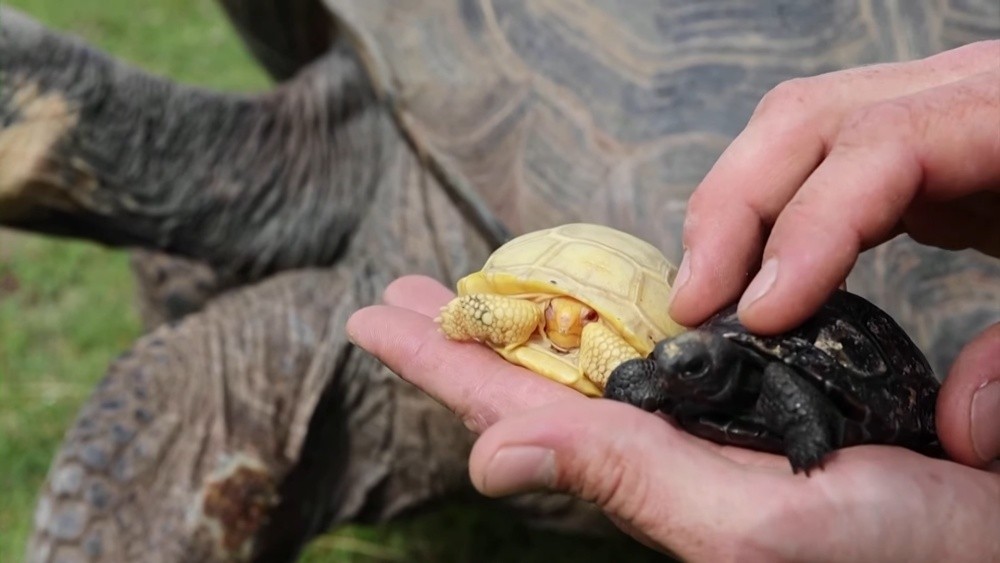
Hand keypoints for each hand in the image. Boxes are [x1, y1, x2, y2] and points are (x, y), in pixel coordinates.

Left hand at [347, 275, 999, 561]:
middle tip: (397, 297)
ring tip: (468, 295)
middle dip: (462, 337)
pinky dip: (603, 329)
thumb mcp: (746, 523)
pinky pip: (651, 358)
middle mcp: (656, 451)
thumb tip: (486, 456)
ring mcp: (697, 429)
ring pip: (584, 367)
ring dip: (522, 327)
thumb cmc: (892, 553)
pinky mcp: (747, 404)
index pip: (510, 409)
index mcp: (640, 475)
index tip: (373, 318)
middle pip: (531, 383)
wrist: (983, 541)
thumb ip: (622, 484)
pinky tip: (581, 319)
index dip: (438, 361)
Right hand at [668, 39, 999, 468]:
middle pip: (806, 120)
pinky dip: (761, 212)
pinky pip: (806, 158)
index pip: (882, 147)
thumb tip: (960, 428)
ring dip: (730, 211)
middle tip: (694, 307)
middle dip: (732, 213)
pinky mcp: (906, 142)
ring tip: (703, 294)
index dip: (809, 227)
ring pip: (789, 131)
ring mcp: (923, 111)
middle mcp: (955, 95)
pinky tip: (748, 271)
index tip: (759, 317)